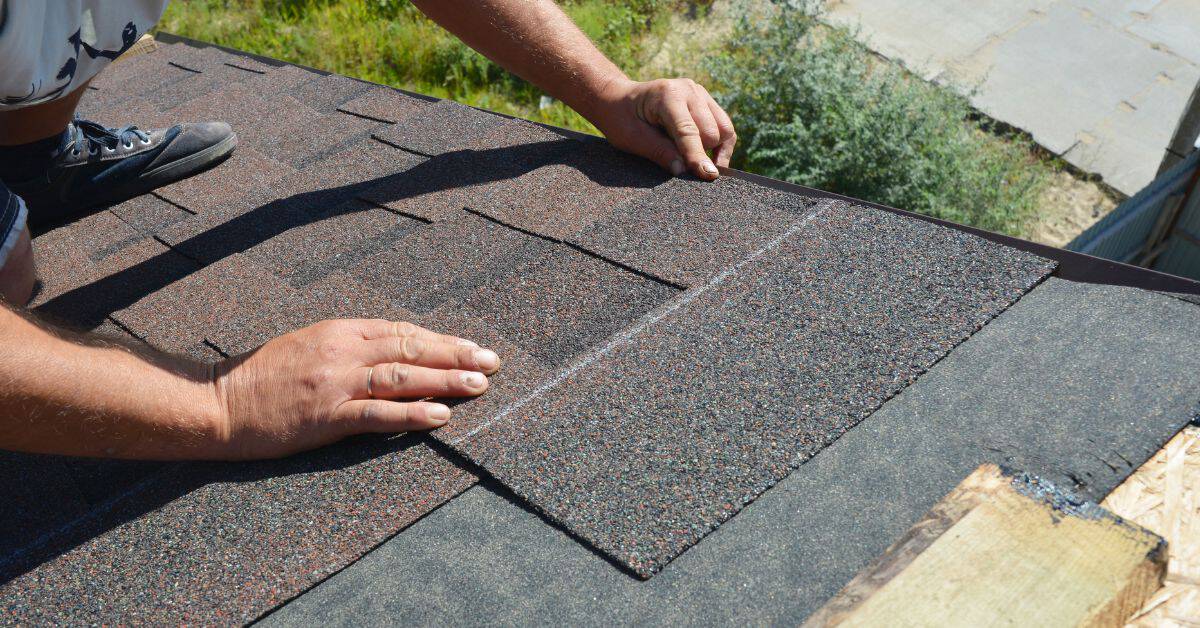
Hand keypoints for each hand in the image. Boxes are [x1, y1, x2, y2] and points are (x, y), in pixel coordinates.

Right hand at [208, 319, 499, 459]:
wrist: (217, 402)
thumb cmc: (262, 377)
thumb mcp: (308, 345)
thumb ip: (350, 346)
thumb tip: (394, 351)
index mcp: (339, 331)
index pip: (402, 331)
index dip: (441, 340)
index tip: (472, 346)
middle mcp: (342, 351)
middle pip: (411, 348)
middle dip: (456, 355)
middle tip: (492, 361)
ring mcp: (335, 383)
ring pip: (402, 377)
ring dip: (445, 381)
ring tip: (480, 385)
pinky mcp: (326, 416)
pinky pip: (378, 414)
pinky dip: (412, 414)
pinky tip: (440, 417)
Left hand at [594, 77, 736, 180]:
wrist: (618, 99)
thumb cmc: (621, 119)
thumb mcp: (632, 139)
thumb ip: (659, 152)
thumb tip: (684, 170)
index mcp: (667, 96)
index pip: (689, 131)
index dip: (698, 156)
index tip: (708, 175)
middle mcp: (688, 90)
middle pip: (711, 131)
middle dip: (702, 154)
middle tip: (685, 169)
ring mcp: (699, 93)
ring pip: (724, 129)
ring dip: (715, 150)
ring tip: (699, 165)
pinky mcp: (705, 100)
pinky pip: (724, 126)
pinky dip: (719, 144)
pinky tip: (709, 158)